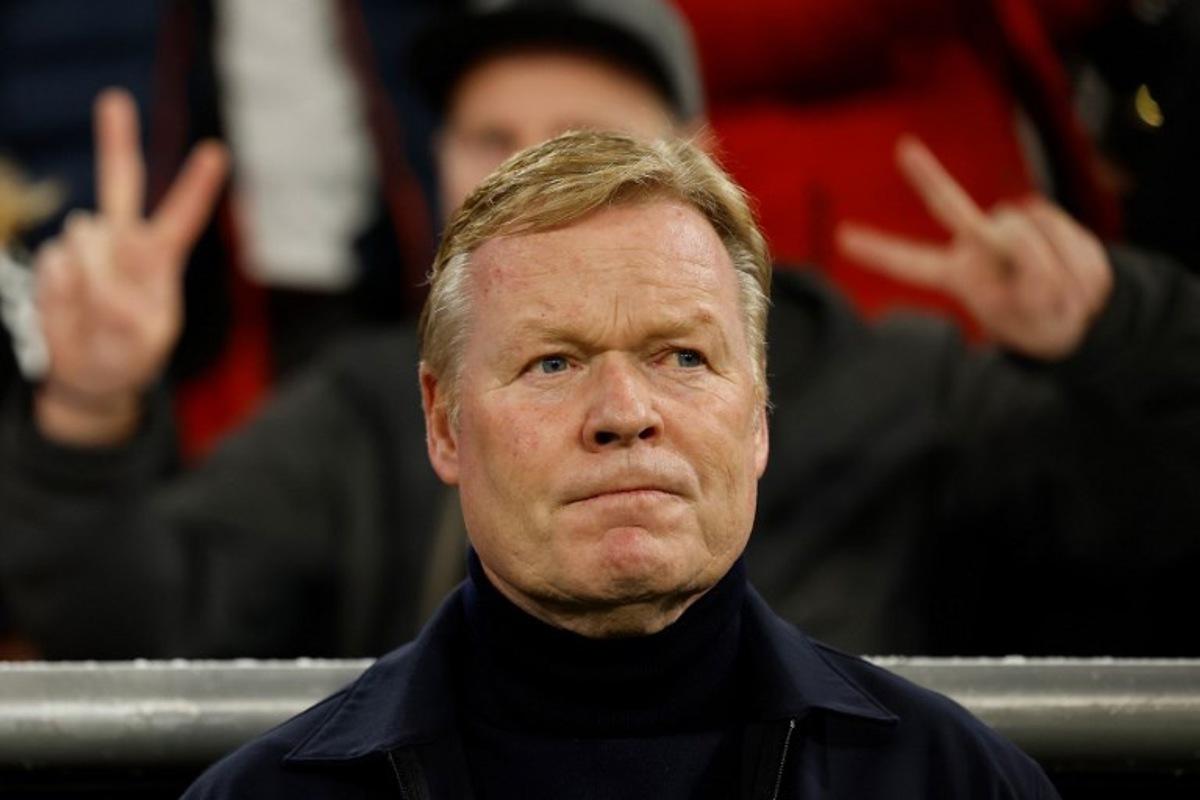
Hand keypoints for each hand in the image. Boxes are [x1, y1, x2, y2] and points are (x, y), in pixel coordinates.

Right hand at [34, 88, 227, 443]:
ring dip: (88, 281)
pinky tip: (72, 310)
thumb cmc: (128, 354)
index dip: (197, 186)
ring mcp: (86, 251)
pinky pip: (54, 268)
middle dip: (115, 142)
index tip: (217, 152)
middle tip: (114, 99)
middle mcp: (123, 245)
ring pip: (82, 239)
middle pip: (120, 185)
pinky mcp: (53, 263)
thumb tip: (81, 244)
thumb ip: (117, 299)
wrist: (90, 375)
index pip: (181, 218)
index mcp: (159, 262)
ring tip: (95, 315)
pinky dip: (61, 294)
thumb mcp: (142, 339)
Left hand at [836, 137, 1111, 359]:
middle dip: (928, 176)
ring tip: (1060, 290)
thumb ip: (1034, 278)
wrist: (1084, 318)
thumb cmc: (1046, 321)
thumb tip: (1026, 232)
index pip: (912, 264)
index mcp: (959, 277)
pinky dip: (1076, 258)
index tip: (842, 238)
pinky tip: (1073, 274)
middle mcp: (976, 247)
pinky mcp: (1041, 216)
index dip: (880, 251)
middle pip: (949, 207)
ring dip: (1055, 265)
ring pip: (1029, 229)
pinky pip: (1062, 229)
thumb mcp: (1037, 313)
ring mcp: (1008, 229)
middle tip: (903, 148)